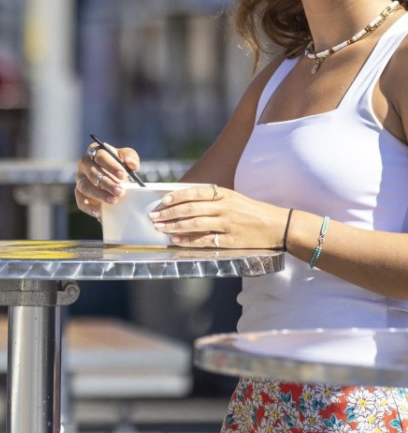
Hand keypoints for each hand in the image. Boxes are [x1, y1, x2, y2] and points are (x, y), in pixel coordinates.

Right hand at [74, 140, 139, 219]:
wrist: (113, 177)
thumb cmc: (118, 164)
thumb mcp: (126, 157)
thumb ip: (130, 156)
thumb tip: (131, 164)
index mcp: (95, 152)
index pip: (100, 157)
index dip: (111, 165)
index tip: (123, 174)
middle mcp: (84, 164)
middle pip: (92, 173)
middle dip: (107, 183)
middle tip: (120, 191)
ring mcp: (80, 179)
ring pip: (85, 187)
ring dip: (99, 195)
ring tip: (114, 200)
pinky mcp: (79, 193)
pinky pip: (80, 201)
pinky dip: (89, 208)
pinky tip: (99, 213)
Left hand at [148, 184, 287, 249]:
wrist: (278, 226)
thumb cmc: (253, 212)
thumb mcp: (234, 198)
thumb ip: (213, 199)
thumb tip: (185, 202)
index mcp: (225, 194)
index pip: (195, 192)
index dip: (177, 196)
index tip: (163, 200)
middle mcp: (225, 207)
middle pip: (191, 209)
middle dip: (169, 213)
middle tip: (154, 216)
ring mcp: (227, 224)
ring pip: (195, 224)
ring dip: (174, 226)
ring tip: (160, 228)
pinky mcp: (231, 241)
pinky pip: (205, 240)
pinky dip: (188, 240)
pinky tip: (176, 239)